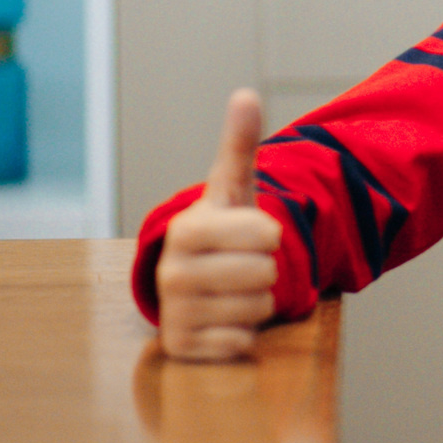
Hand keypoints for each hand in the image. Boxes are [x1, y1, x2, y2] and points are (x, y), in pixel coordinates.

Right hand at [156, 90, 282, 360]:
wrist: (196, 277)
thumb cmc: (222, 230)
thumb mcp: (232, 188)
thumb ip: (240, 144)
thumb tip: (246, 94)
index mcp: (185, 230)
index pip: (265, 234)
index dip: (270, 233)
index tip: (252, 232)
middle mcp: (172, 274)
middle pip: (266, 273)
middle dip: (265, 267)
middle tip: (242, 262)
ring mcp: (175, 313)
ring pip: (259, 308)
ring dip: (257, 299)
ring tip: (234, 286)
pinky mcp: (184, 348)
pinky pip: (243, 343)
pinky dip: (244, 331)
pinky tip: (224, 316)